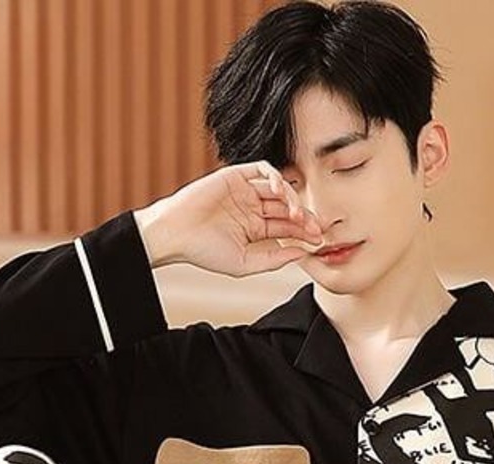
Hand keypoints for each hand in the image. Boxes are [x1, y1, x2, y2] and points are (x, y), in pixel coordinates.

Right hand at [135, 160, 325, 277]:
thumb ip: (273, 259)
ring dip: (292, 200)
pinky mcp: (235, 176)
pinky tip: (281, 193)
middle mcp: (252, 209)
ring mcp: (245, 191)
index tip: (318, 241)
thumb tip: (300, 254)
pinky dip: (276, 178)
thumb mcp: (244, 263)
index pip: (286, 228)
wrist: (176, 234)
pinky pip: (262, 170)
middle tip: (317, 228)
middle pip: (287, 209)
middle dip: (304, 218)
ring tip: (297, 215)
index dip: (303, 234)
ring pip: (279, 189)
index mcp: (255, 230)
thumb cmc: (204, 252)